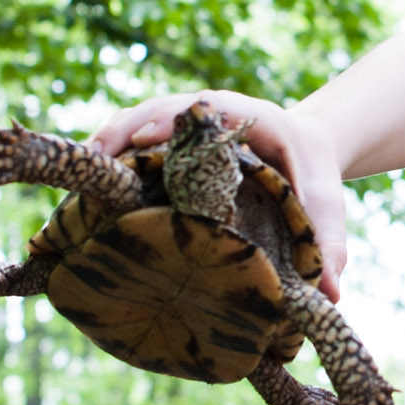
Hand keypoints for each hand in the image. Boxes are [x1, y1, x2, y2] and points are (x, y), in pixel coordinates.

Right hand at [88, 90, 348, 298]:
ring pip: (132, 125)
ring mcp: (180, 126)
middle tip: (91, 163)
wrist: (304, 148)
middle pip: (152, 111)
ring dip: (104, 149)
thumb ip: (328, 242)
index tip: (144, 140)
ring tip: (74, 184)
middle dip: (120, 135)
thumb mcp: (324, 201)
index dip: (168, 122)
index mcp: (242, 116)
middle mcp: (203, 113)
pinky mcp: (166, 144)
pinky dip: (107, 163)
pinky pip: (130, 144)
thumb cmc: (312, 173)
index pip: (199, 110)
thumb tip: (330, 294)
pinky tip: (85, 196)